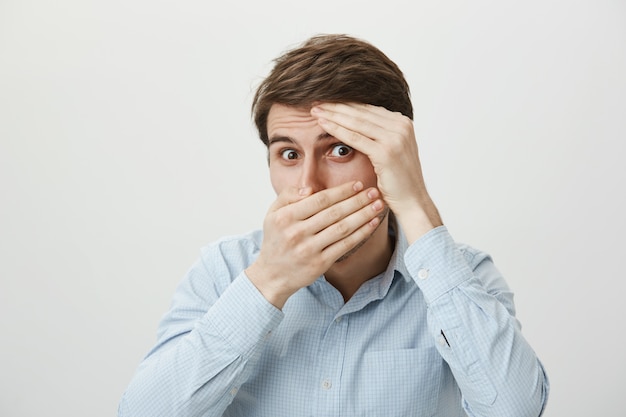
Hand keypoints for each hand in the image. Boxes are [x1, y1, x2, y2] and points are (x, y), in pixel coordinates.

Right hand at [246, 181, 384, 308]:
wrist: (272, 275)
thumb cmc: (276, 240)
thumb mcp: (272, 214)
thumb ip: (287, 196)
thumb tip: (309, 189)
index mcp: (286, 217)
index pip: (319, 200)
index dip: (341, 191)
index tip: (358, 184)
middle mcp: (297, 233)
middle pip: (334, 213)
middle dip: (357, 200)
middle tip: (374, 191)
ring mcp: (309, 249)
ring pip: (342, 228)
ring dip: (363, 215)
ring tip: (378, 205)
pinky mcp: (320, 263)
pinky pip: (345, 245)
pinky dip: (361, 233)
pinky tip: (371, 224)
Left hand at [311, 103, 441, 242]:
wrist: (412, 201)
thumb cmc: (398, 180)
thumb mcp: (391, 150)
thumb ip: (380, 134)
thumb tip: (358, 121)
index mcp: (403, 123)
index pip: (368, 109)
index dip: (346, 104)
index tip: (327, 101)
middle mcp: (401, 126)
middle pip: (361, 112)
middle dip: (336, 106)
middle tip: (316, 101)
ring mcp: (395, 138)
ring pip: (356, 121)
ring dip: (333, 115)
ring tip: (315, 110)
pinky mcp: (386, 152)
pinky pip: (355, 138)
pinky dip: (337, 129)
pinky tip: (322, 124)